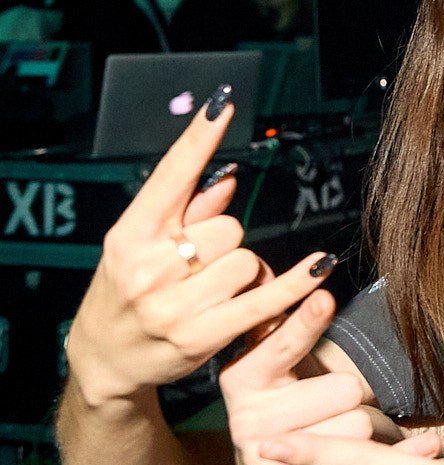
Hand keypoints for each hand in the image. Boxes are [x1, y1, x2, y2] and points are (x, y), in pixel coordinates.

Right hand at [65, 96, 327, 404]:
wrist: (103, 360)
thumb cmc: (123, 294)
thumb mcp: (140, 247)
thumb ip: (187, 210)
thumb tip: (227, 176)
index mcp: (130, 235)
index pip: (170, 177)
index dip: (199, 139)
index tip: (223, 105)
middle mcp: (147, 265)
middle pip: (228, 227)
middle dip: (226, 243)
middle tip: (203, 266)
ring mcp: (172, 303)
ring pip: (247, 261)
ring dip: (246, 275)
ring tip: (216, 293)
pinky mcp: (198, 334)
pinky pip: (262, 300)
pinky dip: (293, 285)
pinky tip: (319, 268)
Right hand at [223, 287, 432, 464]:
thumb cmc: (294, 406)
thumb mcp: (283, 361)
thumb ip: (289, 320)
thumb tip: (309, 267)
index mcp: (243, 378)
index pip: (282, 345)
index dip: (305, 322)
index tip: (326, 295)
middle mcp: (246, 422)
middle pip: (341, 390)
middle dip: (354, 394)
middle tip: (340, 405)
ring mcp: (266, 464)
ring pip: (357, 427)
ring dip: (369, 427)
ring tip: (347, 433)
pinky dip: (406, 453)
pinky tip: (424, 444)